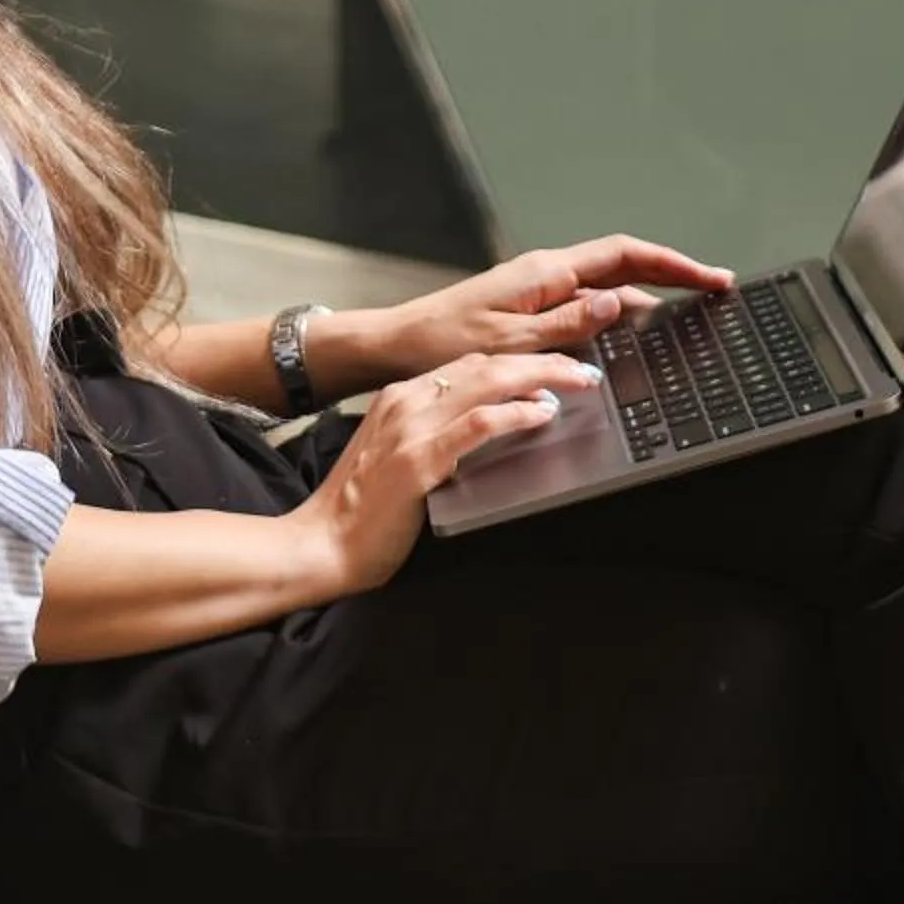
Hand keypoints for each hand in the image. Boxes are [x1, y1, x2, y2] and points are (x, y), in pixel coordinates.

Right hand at [287, 351, 605, 593]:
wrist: (323, 544)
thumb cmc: (361, 510)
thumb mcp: (396, 455)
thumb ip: (432, 435)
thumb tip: (482, 426)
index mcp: (399, 397)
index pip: (468, 363)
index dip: (516, 360)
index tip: (553, 366)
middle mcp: (405, 401)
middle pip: (485, 363)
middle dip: (540, 360)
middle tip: (580, 366)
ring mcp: (411, 428)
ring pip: (487, 381)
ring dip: (540, 376)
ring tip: (576, 381)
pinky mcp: (419, 460)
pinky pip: (479, 424)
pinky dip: (516, 413)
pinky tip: (542, 413)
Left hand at [359, 235, 735, 384]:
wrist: (394, 350)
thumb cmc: (440, 344)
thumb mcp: (510, 342)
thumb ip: (569, 324)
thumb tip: (620, 303)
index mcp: (545, 273)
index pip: (625, 255)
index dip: (674, 264)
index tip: (710, 277)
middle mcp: (545, 275)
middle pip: (624, 266)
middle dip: (673, 275)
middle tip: (715, 290)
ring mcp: (538, 292)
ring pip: (606, 289)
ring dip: (647, 298)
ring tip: (687, 314)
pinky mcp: (528, 312)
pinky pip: (585, 309)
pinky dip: (616, 318)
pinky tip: (629, 338)